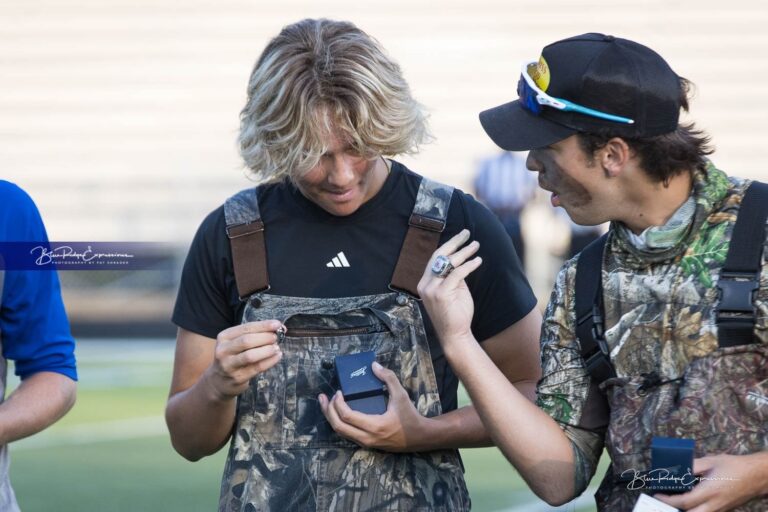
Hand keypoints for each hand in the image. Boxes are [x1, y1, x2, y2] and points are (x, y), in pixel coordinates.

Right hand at [204, 320, 283, 400]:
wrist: (219, 380)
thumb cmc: (234, 356)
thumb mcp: (237, 342)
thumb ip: (254, 334)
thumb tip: (278, 327)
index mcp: (224, 337)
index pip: (246, 328)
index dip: (263, 325)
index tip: (277, 324)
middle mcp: (223, 350)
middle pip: (247, 341)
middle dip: (265, 337)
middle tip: (276, 337)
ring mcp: (229, 365)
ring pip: (250, 355)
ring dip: (267, 350)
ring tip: (277, 348)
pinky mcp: (237, 378)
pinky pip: (256, 368)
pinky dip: (270, 361)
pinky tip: (277, 356)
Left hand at [318, 362, 428, 451]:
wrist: (419, 437)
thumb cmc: (410, 416)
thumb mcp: (401, 395)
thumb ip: (388, 378)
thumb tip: (374, 365)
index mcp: (374, 426)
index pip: (347, 416)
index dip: (338, 403)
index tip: (338, 391)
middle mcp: (366, 437)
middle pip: (338, 426)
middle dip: (327, 411)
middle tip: (323, 397)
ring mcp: (365, 443)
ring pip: (340, 432)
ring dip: (331, 417)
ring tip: (325, 404)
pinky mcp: (366, 444)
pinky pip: (347, 434)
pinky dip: (339, 423)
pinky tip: (337, 413)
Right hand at [417, 229, 481, 350]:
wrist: (454, 335)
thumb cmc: (456, 313)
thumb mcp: (452, 290)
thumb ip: (452, 276)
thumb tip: (460, 260)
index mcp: (425, 283)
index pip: (435, 258)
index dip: (448, 245)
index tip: (460, 236)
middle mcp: (425, 284)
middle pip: (439, 256)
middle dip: (454, 242)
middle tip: (467, 232)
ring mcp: (431, 289)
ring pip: (448, 263)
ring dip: (464, 252)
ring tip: (476, 245)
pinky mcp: (441, 293)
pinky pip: (457, 274)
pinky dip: (469, 265)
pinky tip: (478, 261)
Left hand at [655, 453, 767, 511]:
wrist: (756, 475)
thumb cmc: (734, 466)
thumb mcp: (710, 461)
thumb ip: (692, 466)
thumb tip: (677, 469)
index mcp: (710, 491)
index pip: (684, 501)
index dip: (668, 500)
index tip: (657, 495)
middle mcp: (715, 504)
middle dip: (674, 510)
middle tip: (663, 501)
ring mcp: (720, 509)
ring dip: (685, 510)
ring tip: (673, 502)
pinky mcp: (724, 510)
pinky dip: (694, 510)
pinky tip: (688, 502)